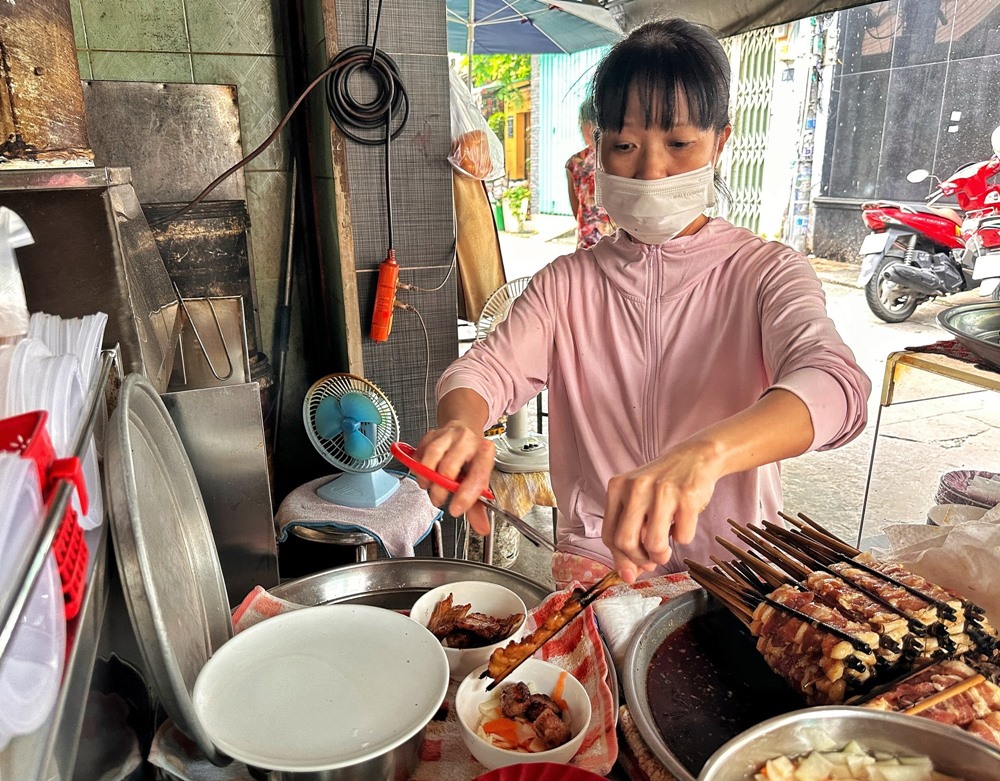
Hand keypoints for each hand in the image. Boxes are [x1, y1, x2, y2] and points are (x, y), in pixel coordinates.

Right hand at [414, 423, 495, 534]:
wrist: (464, 429)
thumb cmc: (471, 457)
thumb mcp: (479, 479)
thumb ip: (478, 506)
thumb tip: (481, 527)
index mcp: (484, 453)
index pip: (476, 476)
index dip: (465, 496)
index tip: (456, 509)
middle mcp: (467, 441)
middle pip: (449, 466)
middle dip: (440, 489)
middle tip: (438, 500)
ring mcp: (448, 435)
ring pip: (431, 455)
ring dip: (426, 476)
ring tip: (427, 486)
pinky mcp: (432, 434)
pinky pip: (419, 451)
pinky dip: (417, 466)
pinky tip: (423, 473)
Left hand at [601, 440, 721, 582]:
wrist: (695, 457)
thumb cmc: (662, 486)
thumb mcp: (638, 502)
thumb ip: (629, 535)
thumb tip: (627, 575)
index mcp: (617, 488)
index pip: (609, 536)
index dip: (621, 559)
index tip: (633, 569)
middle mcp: (636, 487)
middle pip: (625, 542)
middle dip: (640, 559)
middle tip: (651, 560)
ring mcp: (661, 491)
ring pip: (654, 543)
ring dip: (661, 555)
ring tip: (666, 549)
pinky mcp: (687, 496)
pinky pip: (682, 537)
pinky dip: (683, 538)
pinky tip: (682, 522)